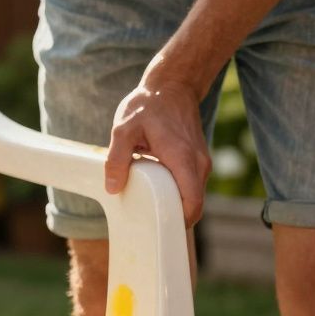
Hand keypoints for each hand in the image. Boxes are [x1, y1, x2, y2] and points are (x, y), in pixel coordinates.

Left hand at [104, 77, 210, 224]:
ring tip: (147, 203)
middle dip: (172, 216)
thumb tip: (113, 188)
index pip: (193, 203)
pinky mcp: (197, 160)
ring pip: (191, 195)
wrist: (172, 85)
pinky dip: (175, 190)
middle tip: (146, 221)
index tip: (159, 230)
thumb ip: (116, 159)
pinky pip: (189, 185)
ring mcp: (201, 162)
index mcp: (182, 159)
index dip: (179, 222)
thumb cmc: (147, 106)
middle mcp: (198, 164)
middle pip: (193, 204)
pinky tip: (154, 187)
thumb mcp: (123, 129)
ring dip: (172, 202)